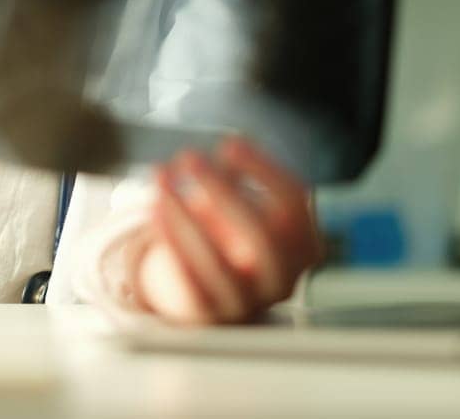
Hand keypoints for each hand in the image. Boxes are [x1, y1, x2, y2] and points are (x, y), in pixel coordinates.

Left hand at [134, 136, 322, 324]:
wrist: (216, 296)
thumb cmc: (234, 238)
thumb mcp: (246, 210)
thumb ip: (239, 184)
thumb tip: (226, 151)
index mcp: (305, 248)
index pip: (295, 204)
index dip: (263, 169)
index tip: (229, 143)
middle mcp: (283, 280)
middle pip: (260, 236)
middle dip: (222, 191)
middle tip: (189, 157)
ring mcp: (247, 303)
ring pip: (218, 262)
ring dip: (184, 213)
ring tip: (160, 176)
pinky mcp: (209, 315)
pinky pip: (190, 283)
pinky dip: (172, 243)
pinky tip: (155, 210)